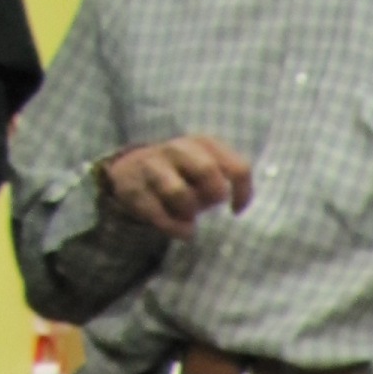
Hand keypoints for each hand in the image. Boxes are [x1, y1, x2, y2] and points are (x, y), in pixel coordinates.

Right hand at [99, 135, 255, 239]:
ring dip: (189, 212)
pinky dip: (175, 229)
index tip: (236, 209)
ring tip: (187, 216)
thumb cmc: (182, 176)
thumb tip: (236, 203)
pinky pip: (160, 216)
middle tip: (207, 204)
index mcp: (203, 144)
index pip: (237, 167)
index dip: (243, 194)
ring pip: (179, 193)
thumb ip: (225, 179)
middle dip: (212, 194)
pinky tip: (179, 229)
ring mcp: (153, 166)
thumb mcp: (207, 169)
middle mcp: (177, 149)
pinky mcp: (135, 189)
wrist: (130, 172)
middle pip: (207, 170)